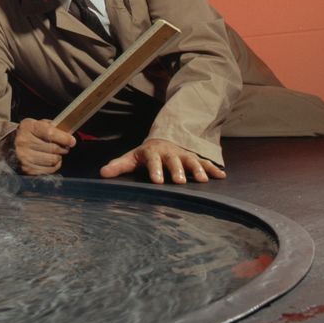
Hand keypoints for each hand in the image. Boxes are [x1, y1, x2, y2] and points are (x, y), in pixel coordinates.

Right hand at [14, 118, 76, 175]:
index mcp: (28, 127)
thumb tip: (68, 134)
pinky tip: (50, 161)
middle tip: (64, 147)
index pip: (50, 133)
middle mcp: (24, 142)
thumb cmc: (27, 134)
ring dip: (58, 157)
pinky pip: (49, 170)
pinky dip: (54, 166)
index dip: (64, 138)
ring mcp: (25, 157)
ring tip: (55, 153)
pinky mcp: (27, 169)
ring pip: (53, 160)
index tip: (72, 141)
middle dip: (63, 148)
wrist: (8, 145)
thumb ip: (51, 126)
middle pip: (54, 148)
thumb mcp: (36, 124)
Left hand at [99, 137, 226, 184]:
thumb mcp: (131, 158)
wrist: (163, 141)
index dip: (155, 170)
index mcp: (152, 152)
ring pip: (191, 160)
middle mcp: (169, 152)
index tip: (157, 181)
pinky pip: (205, 162)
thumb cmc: (145, 155)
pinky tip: (222, 176)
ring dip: (197, 169)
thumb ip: (118, 166)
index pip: (153, 161)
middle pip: (174, 161)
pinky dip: (213, 169)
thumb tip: (102, 173)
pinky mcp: (194, 158)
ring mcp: (183, 154)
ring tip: (202, 180)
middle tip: (180, 182)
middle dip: (177, 170)